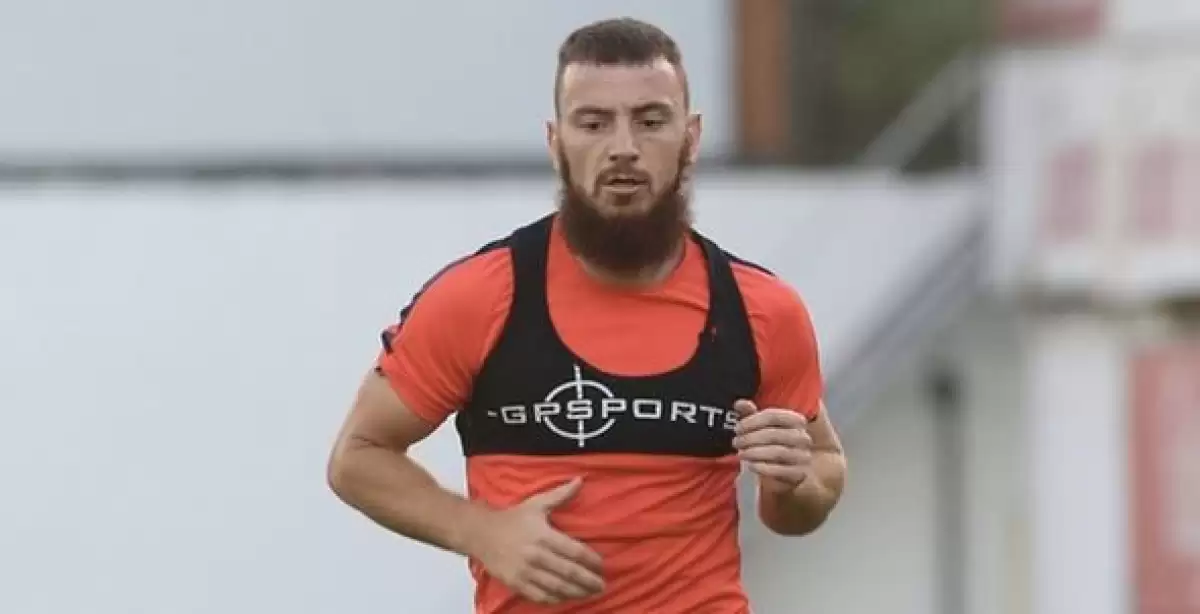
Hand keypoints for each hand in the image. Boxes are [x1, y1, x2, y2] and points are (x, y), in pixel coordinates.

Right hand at [465, 478, 604, 604]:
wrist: (481, 533)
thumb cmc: (512, 519)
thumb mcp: (537, 504)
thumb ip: (561, 494)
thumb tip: (580, 480)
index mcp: (544, 535)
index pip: (575, 552)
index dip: (592, 561)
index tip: (601, 565)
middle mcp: (536, 555)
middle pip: (570, 572)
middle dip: (589, 581)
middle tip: (602, 585)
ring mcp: (525, 571)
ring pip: (558, 587)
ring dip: (577, 592)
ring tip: (590, 594)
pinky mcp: (516, 583)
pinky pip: (541, 596)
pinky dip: (556, 599)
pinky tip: (567, 598)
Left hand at [732, 400, 812, 494]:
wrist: (790, 469)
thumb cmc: (773, 443)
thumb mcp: (761, 427)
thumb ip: (750, 413)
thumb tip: (740, 403)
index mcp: (796, 420)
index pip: (773, 415)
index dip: (752, 421)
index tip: (737, 428)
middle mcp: (803, 437)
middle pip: (774, 434)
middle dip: (750, 438)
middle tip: (736, 442)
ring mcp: (803, 456)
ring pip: (778, 452)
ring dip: (755, 453)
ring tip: (741, 454)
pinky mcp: (800, 474)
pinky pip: (781, 470)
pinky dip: (764, 467)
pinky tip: (752, 465)